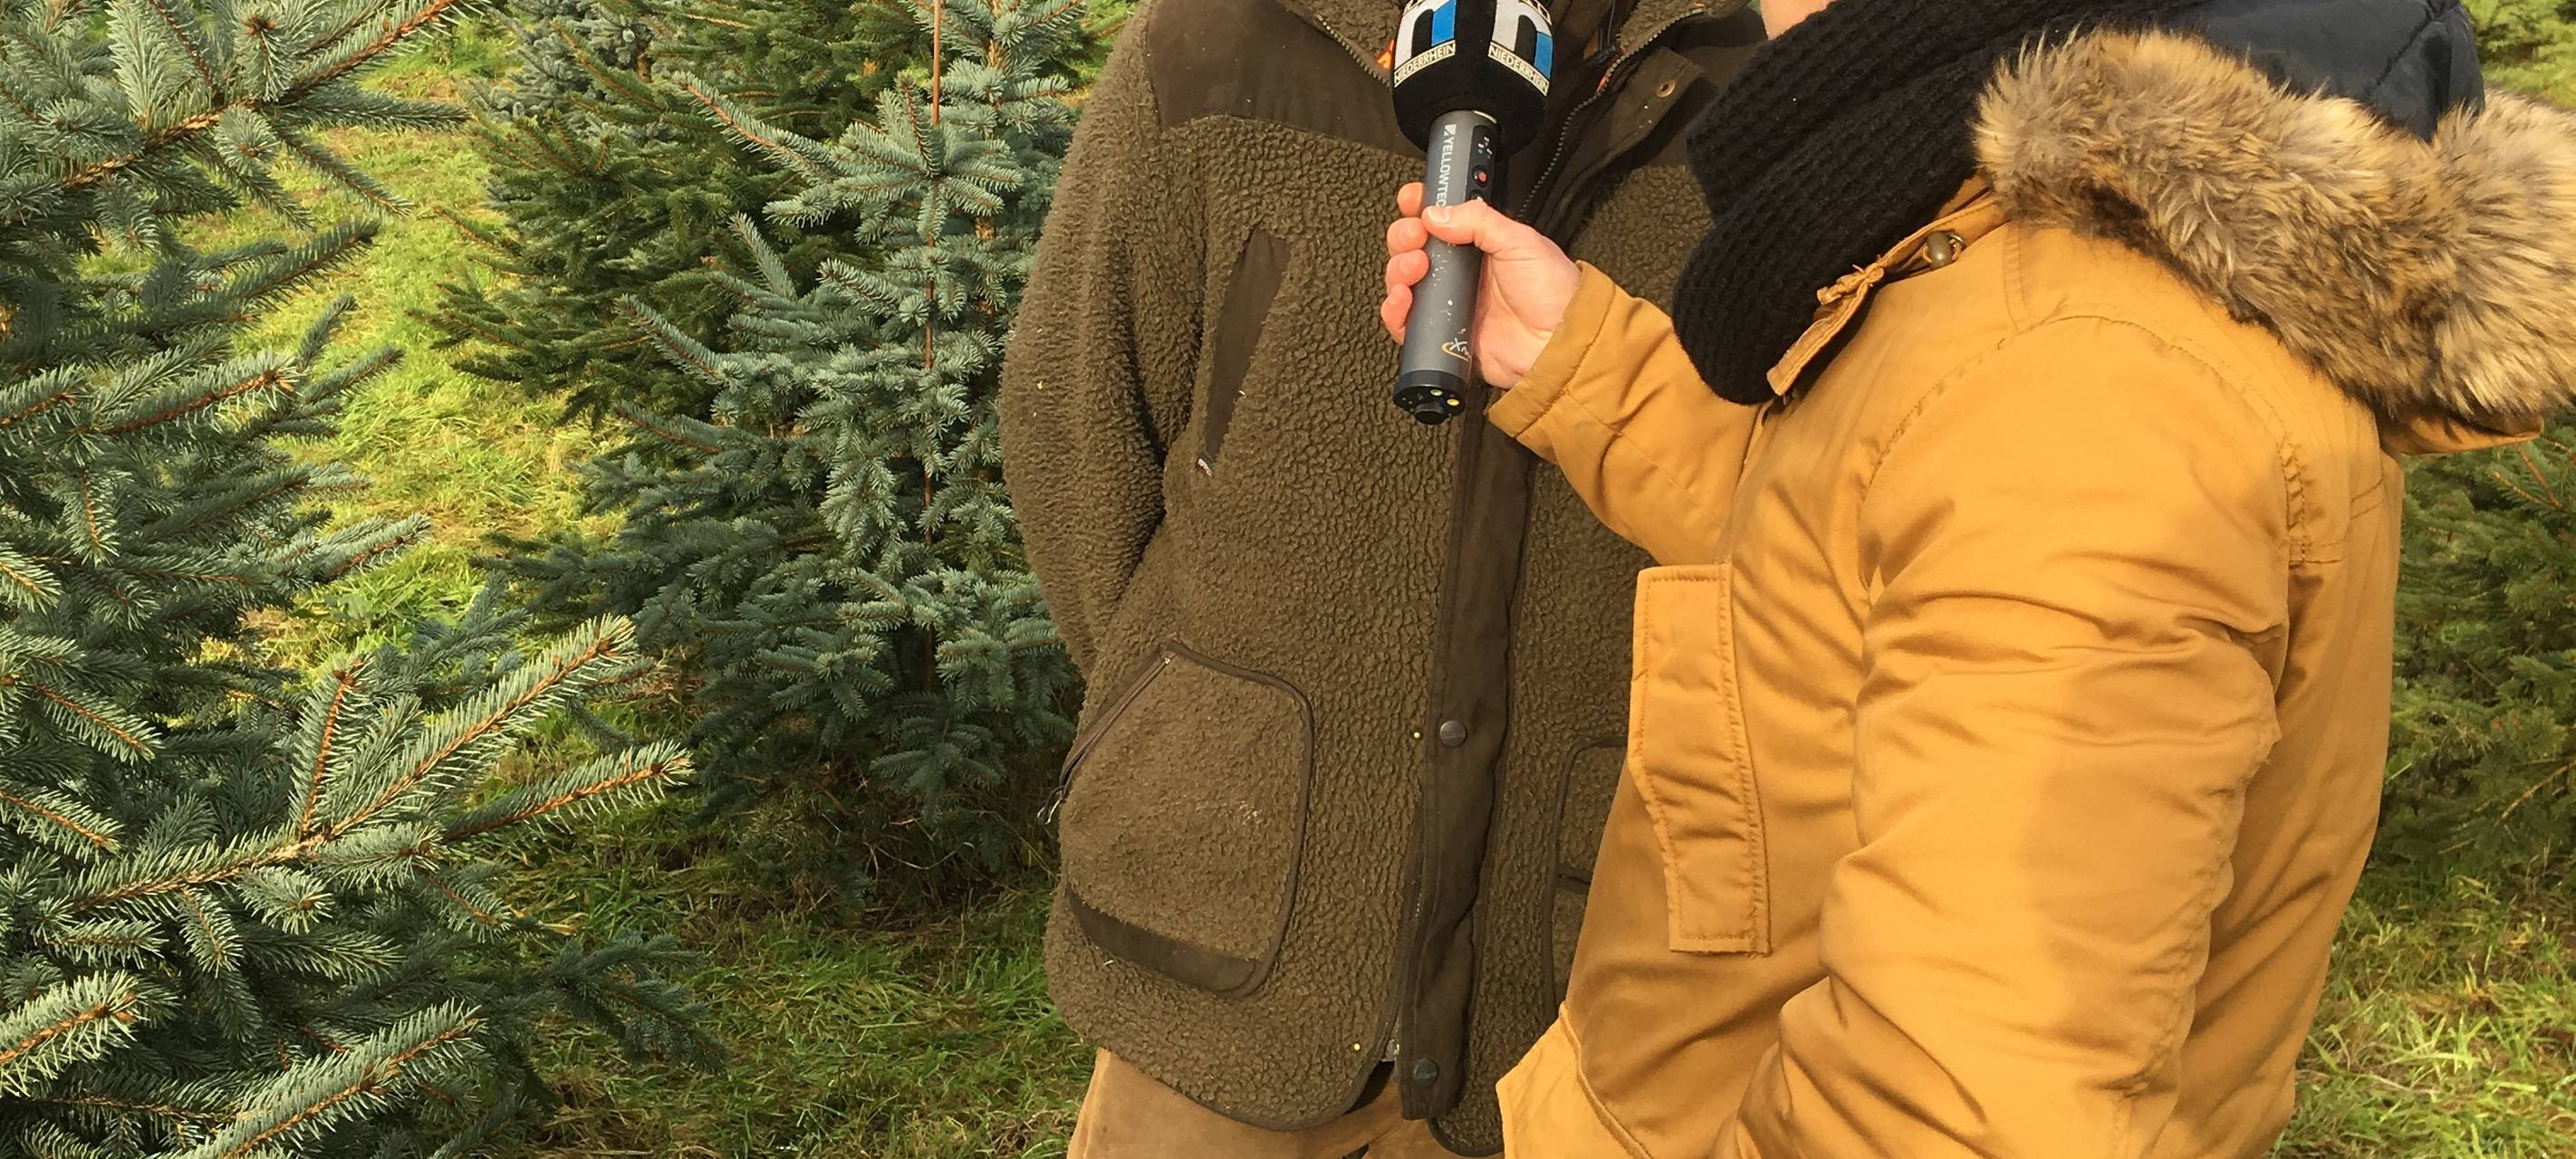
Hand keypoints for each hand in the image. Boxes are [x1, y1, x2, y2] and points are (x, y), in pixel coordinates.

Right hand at [1381, 182, 1580, 388]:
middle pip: (1413, 246)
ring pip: (1403, 280)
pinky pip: (1404, 321)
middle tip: (1415, 237)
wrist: (1558, 344)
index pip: (1439, 217)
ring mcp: (1448, 301)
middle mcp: (1460, 271)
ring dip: (1398, 269)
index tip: (1412, 199)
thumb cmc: (1553, 295)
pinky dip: (1394, 310)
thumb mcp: (1521, 242)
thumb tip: (1436, 213)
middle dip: (1404, 236)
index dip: (1420, 205)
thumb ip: (1479, 222)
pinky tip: (1403, 299)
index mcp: (1479, 243)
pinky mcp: (1442, 332)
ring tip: (1415, 267)